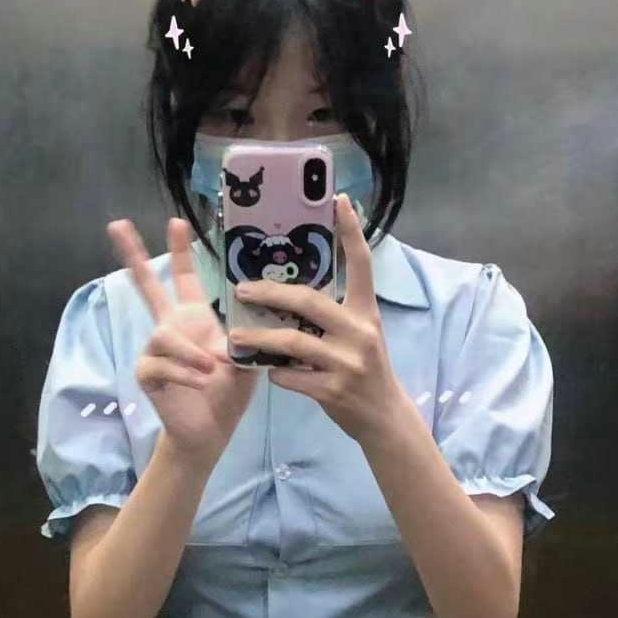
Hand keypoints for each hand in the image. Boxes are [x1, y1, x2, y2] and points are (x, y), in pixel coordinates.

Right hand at [106, 216, 258, 464]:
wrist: (211, 431)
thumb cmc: (228, 393)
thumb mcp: (248, 362)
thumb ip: (249, 338)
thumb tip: (252, 319)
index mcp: (195, 319)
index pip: (186, 279)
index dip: (181, 252)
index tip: (176, 222)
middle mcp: (171, 329)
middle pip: (147, 287)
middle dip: (133, 256)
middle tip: (118, 224)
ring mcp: (155, 351)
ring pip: (163, 335)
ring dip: (189, 352)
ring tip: (211, 369)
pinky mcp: (147, 373)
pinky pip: (160, 364)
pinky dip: (184, 373)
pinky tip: (201, 382)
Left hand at [225, 193, 410, 444]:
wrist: (383, 417)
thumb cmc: (364, 369)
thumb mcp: (360, 335)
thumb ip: (335, 314)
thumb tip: (290, 292)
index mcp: (366, 312)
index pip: (361, 265)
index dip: (351, 231)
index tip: (338, 200)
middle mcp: (360, 332)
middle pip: (309, 301)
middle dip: (269, 294)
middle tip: (240, 290)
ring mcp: (347, 362)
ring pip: (292, 341)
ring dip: (258, 339)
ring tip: (234, 337)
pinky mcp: (333, 390)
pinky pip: (291, 376)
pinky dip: (275, 372)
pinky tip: (267, 371)